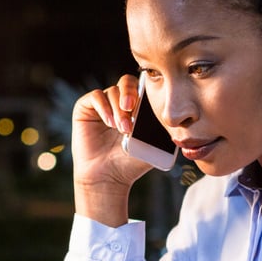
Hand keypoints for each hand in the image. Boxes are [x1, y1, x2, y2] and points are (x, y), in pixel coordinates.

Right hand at [70, 75, 154, 226]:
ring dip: (119, 109)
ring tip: (122, 129)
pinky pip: (95, 96)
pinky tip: (109, 122)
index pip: (142, 88)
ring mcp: (102, 104)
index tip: (148, 107)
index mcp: (136, 107)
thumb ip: (162, 127)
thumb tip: (176, 114)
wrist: (107, 177)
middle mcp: (118, 102)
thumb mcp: (152, 144)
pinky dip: (104, 106)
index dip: (145, 92)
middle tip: (131, 108)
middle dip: (131, 94)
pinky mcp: (85, 108)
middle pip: (127, 83)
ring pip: (112, 92)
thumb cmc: (130, 163)